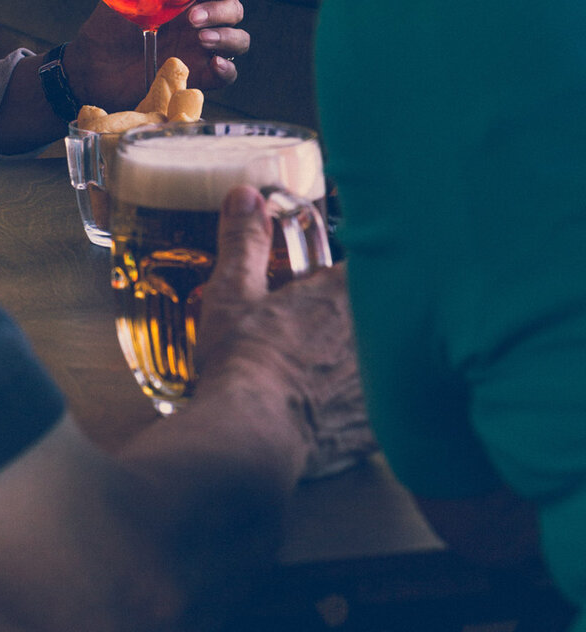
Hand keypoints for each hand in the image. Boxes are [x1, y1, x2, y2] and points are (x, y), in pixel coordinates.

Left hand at [64, 0, 248, 112]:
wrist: (96, 65)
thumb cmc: (109, 27)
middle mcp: (200, 21)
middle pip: (234, 11)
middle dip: (220, 11)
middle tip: (192, 18)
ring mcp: (201, 49)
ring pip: (239, 40)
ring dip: (227, 37)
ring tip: (201, 40)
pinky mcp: (198, 76)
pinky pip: (228, 74)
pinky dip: (227, 69)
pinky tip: (214, 63)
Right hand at [199, 203, 373, 480]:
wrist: (254, 434)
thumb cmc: (243, 361)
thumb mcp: (233, 292)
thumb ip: (245, 241)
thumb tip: (245, 197)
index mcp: (344, 293)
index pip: (379, 265)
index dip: (371, 268)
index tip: (356, 275)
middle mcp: (376, 333)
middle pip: (394, 313)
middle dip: (376, 316)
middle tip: (341, 327)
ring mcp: (383, 382)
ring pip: (398, 363)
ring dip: (381, 362)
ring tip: (344, 372)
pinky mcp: (382, 429)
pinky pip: (394, 415)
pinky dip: (378, 412)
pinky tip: (353, 416)